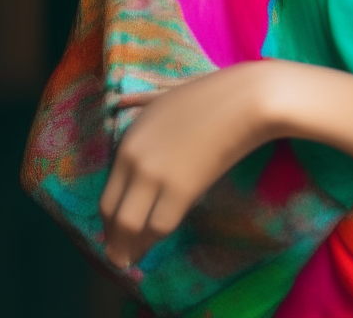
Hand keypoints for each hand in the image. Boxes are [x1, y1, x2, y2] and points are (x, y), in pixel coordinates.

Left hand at [99, 62, 276, 267]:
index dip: (109, 219)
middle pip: (113, 214)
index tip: (114, 231)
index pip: (107, 194)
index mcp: (129, 140)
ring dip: (130, 247)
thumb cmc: (211, 95)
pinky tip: (153, 245)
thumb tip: (123, 100)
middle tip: (121, 253)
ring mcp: (156, 175)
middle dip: (114, 239)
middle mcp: (135, 160)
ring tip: (133, 258)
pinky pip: (159, 226)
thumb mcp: (165, 95)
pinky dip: (153, 240)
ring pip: (130, 226)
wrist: (245, 100)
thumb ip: (139, 100)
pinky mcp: (182, 189)